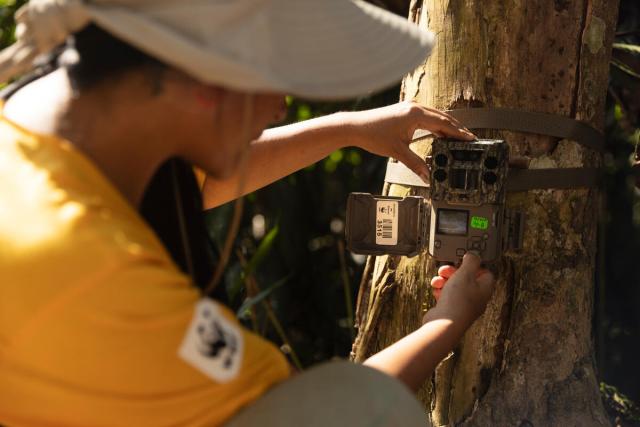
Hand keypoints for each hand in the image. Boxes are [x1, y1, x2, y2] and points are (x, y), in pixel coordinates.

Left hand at [349, 101, 475, 183]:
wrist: (355, 126)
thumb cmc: (373, 135)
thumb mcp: (397, 152)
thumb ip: (415, 164)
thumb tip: (427, 176)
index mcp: (416, 114)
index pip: (444, 124)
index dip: (458, 132)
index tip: (470, 139)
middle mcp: (415, 107)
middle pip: (443, 117)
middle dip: (456, 129)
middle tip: (469, 139)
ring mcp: (410, 107)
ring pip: (435, 116)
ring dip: (447, 126)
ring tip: (458, 137)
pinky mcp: (405, 111)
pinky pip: (427, 116)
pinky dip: (436, 124)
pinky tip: (440, 134)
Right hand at [429, 253, 494, 322]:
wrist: (444, 325)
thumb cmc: (458, 300)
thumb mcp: (465, 273)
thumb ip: (471, 261)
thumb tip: (473, 255)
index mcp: (485, 289)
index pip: (485, 273)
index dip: (474, 266)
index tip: (463, 261)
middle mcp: (476, 298)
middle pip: (467, 279)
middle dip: (454, 272)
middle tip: (445, 270)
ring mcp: (464, 306)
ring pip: (455, 287)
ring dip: (444, 281)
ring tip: (438, 281)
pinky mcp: (452, 310)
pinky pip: (447, 297)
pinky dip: (440, 292)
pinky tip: (436, 291)